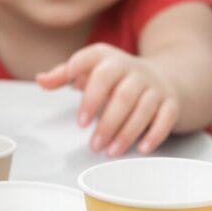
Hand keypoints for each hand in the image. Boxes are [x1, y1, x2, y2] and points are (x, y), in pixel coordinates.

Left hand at [36, 44, 181, 155]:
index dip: (88, 94)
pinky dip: (155, 134)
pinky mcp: (170, 101)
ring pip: (143, 108)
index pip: (96, 68)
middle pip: (121, 95)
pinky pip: (166, 117)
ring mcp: (154, 86)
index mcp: (108, 58)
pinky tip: (141, 148)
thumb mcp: (90, 68)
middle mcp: (133, 70)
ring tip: (110, 151)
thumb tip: (41, 80)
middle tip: (92, 144)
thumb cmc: (116, 76)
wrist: (162, 75)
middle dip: (107, 122)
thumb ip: (63, 75)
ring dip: (126, 133)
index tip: (80, 121)